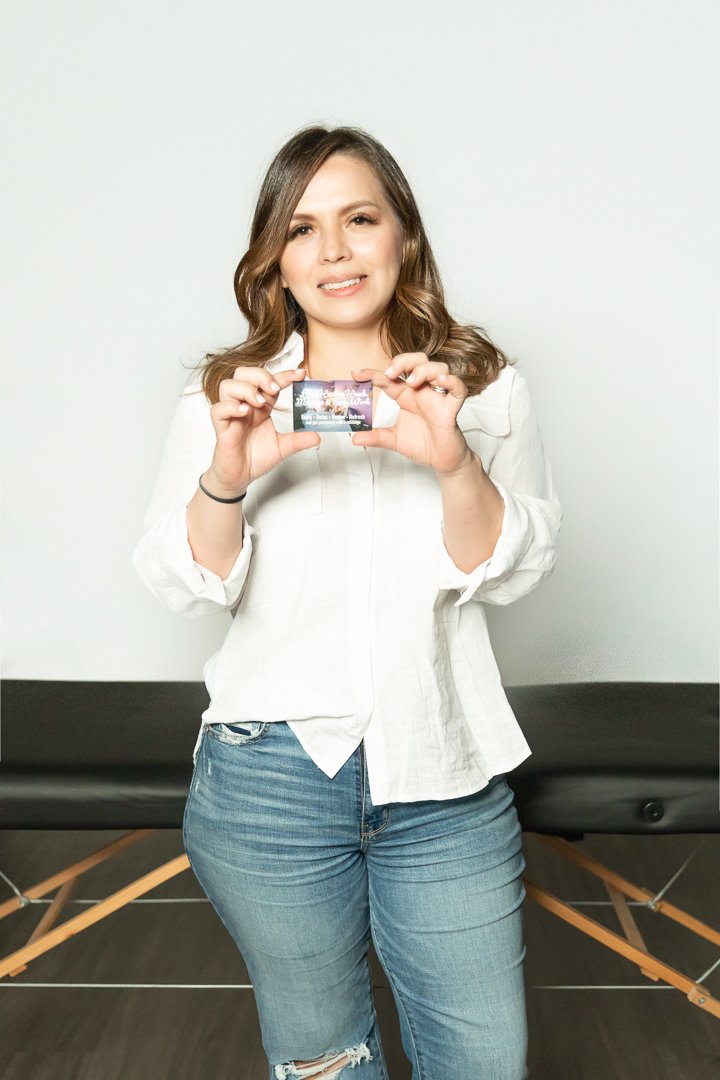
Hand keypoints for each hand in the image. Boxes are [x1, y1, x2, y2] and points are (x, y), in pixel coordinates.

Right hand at [206, 366, 318, 495]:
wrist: (240, 477)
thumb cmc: (255, 458)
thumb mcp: (283, 447)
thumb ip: (298, 440)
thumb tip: (317, 437)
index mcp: (260, 407)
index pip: (269, 382)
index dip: (284, 375)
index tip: (300, 374)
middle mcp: (245, 406)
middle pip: (244, 374)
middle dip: (260, 376)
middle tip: (274, 389)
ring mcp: (231, 415)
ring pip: (228, 386)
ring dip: (245, 389)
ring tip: (259, 403)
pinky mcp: (221, 427)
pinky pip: (218, 409)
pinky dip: (230, 406)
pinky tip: (244, 412)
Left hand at [350, 353, 473, 474]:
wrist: (442, 462)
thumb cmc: (422, 445)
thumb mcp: (393, 440)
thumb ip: (376, 437)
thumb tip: (355, 439)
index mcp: (406, 395)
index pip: (390, 377)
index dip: (372, 373)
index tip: (356, 374)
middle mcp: (422, 392)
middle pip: (417, 361)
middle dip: (404, 361)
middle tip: (391, 373)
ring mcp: (439, 398)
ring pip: (439, 368)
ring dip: (425, 370)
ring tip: (412, 382)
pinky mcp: (452, 409)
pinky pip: (459, 389)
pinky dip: (452, 382)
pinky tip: (441, 382)